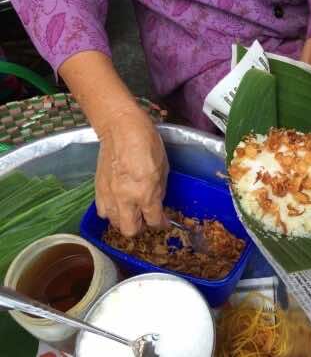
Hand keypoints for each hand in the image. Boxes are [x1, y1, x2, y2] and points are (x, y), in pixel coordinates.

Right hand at [59, 51, 168, 236]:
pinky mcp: (98, 189)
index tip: (162, 221)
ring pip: (115, 223)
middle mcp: (126, 198)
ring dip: (125, 221)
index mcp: (145, 193)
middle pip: (130, 230)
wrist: (120, 128)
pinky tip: (118, 204)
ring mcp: (109, 195)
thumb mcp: (163, 168)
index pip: (153, 221)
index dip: (160, 223)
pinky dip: (111, 212)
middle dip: (140, 228)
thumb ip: (159, 190)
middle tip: (145, 219)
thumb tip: (157, 204)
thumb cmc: (147, 143)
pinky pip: (103, 211)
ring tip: (131, 212)